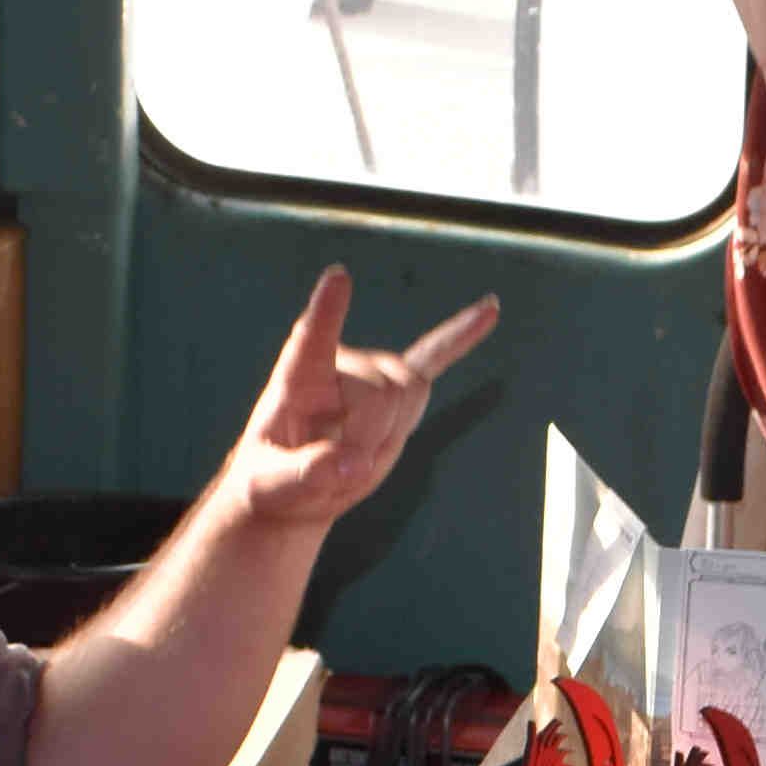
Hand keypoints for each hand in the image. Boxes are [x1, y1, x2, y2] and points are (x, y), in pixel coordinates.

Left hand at [216, 268, 500, 540]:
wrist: (297, 488)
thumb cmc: (275, 480)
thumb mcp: (276, 487)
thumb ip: (308, 475)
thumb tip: (351, 466)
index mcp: (299, 378)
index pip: (313, 337)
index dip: (327, 311)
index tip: (339, 277)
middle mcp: (339, 364)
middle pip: (382, 391)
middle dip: (370, 438)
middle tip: (339, 468)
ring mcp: (372, 374)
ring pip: (411, 392)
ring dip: (390, 436)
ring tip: (358, 453)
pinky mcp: (397, 391)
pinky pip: (435, 356)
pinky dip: (461, 334)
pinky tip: (490, 309)